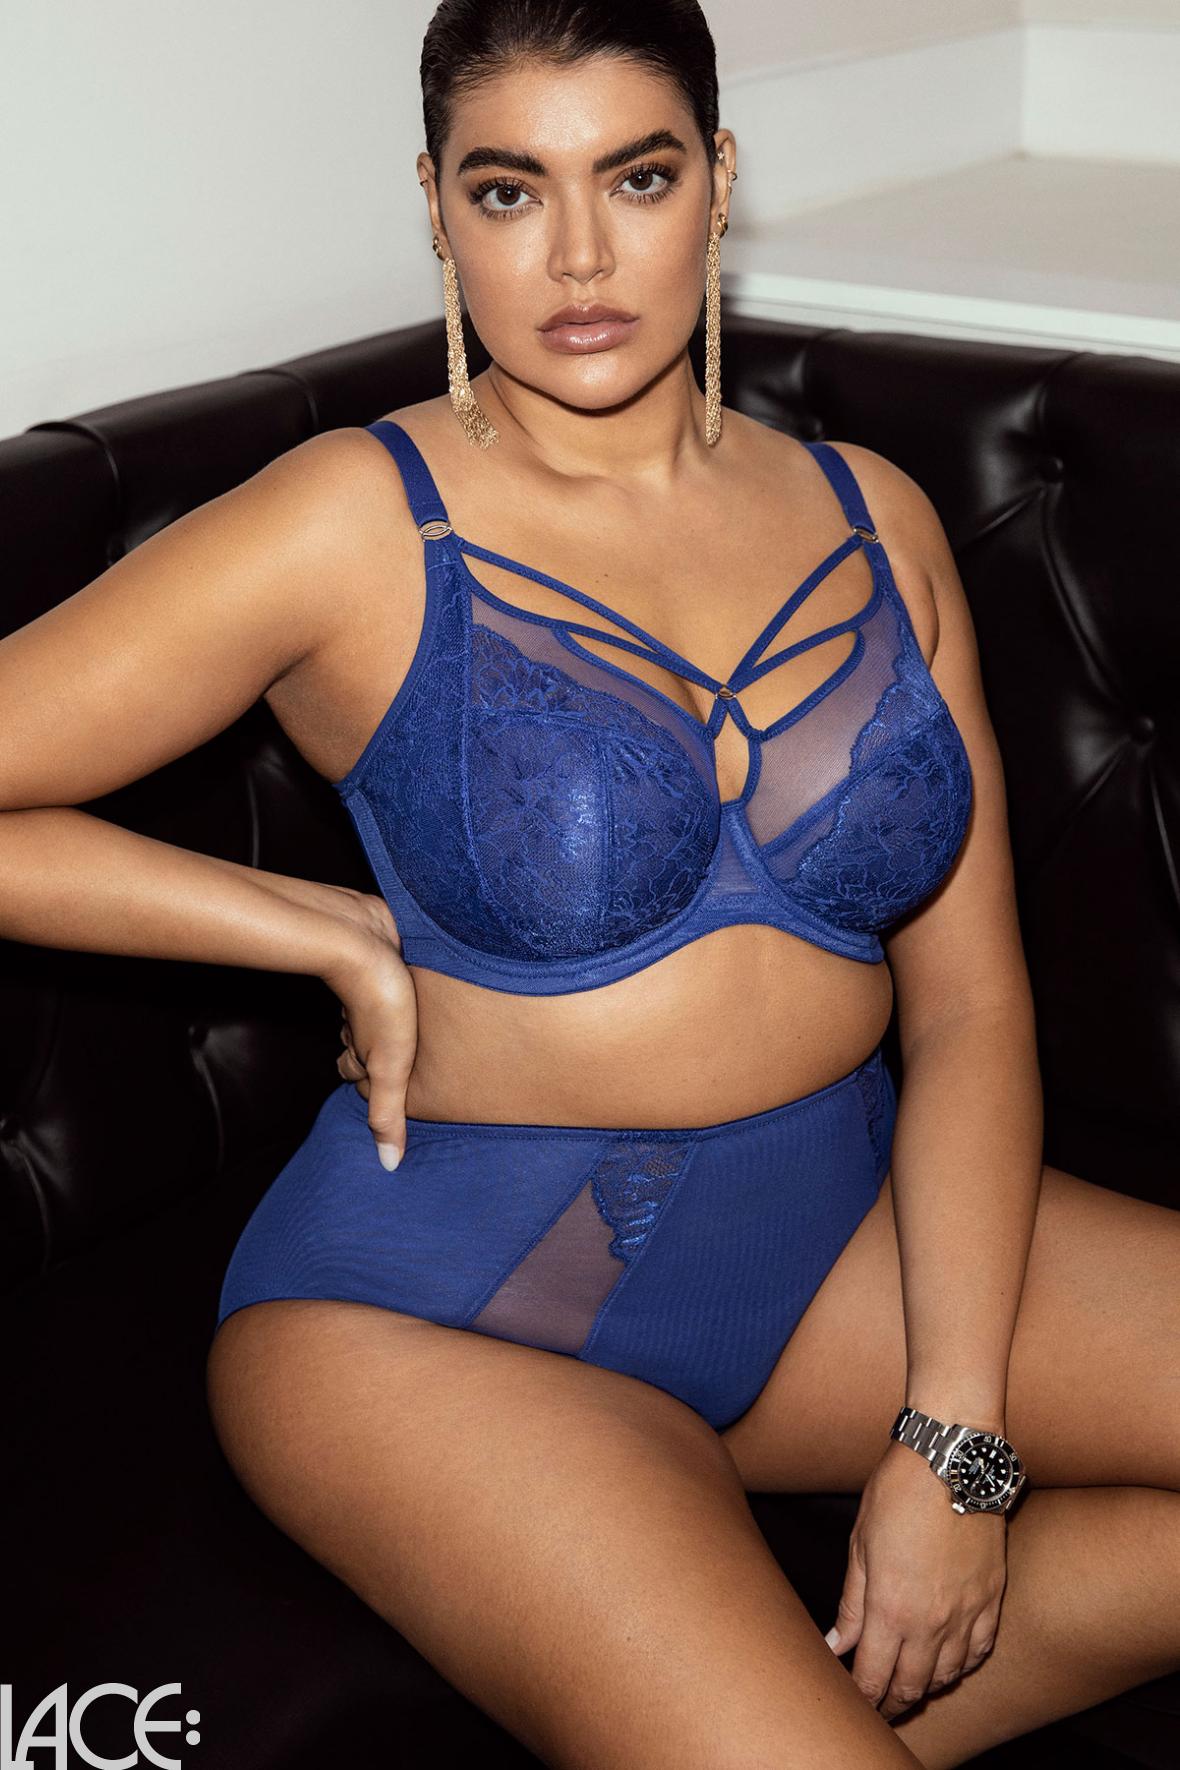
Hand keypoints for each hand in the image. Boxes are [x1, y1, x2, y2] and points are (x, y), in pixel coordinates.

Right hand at [324, 900, 417, 1171]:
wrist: (363, 938)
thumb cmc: (379, 1000)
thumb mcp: (391, 1066)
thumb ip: (387, 1112)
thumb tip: (388, 1165)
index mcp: (364, 1051)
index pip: (361, 1078)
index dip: (375, 1090)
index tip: (391, 1100)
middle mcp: (363, 1026)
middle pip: (364, 1048)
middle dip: (380, 1057)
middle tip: (402, 1066)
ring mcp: (372, 995)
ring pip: (374, 1016)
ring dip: (392, 1022)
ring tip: (414, 1031)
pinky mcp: (385, 966)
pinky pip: (390, 985)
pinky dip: (399, 991)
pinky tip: (418, 989)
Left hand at [824, 1439, 1006, 1721]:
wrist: (953, 1460)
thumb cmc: (899, 1492)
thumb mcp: (860, 1543)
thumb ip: (851, 1602)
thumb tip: (836, 1644)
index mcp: (891, 1608)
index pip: (874, 1677)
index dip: (863, 1697)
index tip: (854, 1701)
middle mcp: (932, 1622)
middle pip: (911, 1686)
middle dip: (891, 1701)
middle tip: (879, 1704)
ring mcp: (967, 1613)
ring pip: (948, 1675)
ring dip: (926, 1686)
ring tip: (910, 1685)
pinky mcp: (993, 1599)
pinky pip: (981, 1651)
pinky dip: (963, 1665)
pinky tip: (950, 1663)